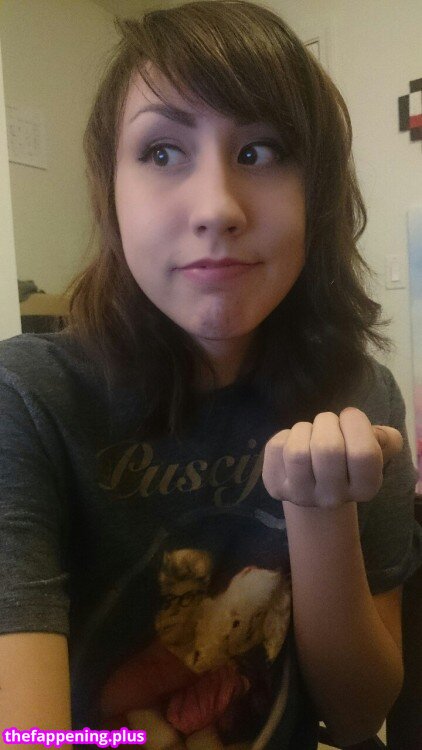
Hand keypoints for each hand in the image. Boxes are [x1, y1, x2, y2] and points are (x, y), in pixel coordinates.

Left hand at [262, 407, 402, 507]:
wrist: (316, 485)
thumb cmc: (347, 459)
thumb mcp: (373, 448)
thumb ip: (385, 439)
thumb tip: (380, 435)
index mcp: (365, 488)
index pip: (364, 453)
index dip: (356, 424)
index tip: (350, 417)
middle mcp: (333, 498)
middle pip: (327, 449)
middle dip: (326, 422)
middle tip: (328, 424)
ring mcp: (301, 495)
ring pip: (297, 451)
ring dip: (304, 429)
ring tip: (309, 432)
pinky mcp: (276, 487)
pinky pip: (275, 449)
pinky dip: (283, 435)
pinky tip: (292, 443)